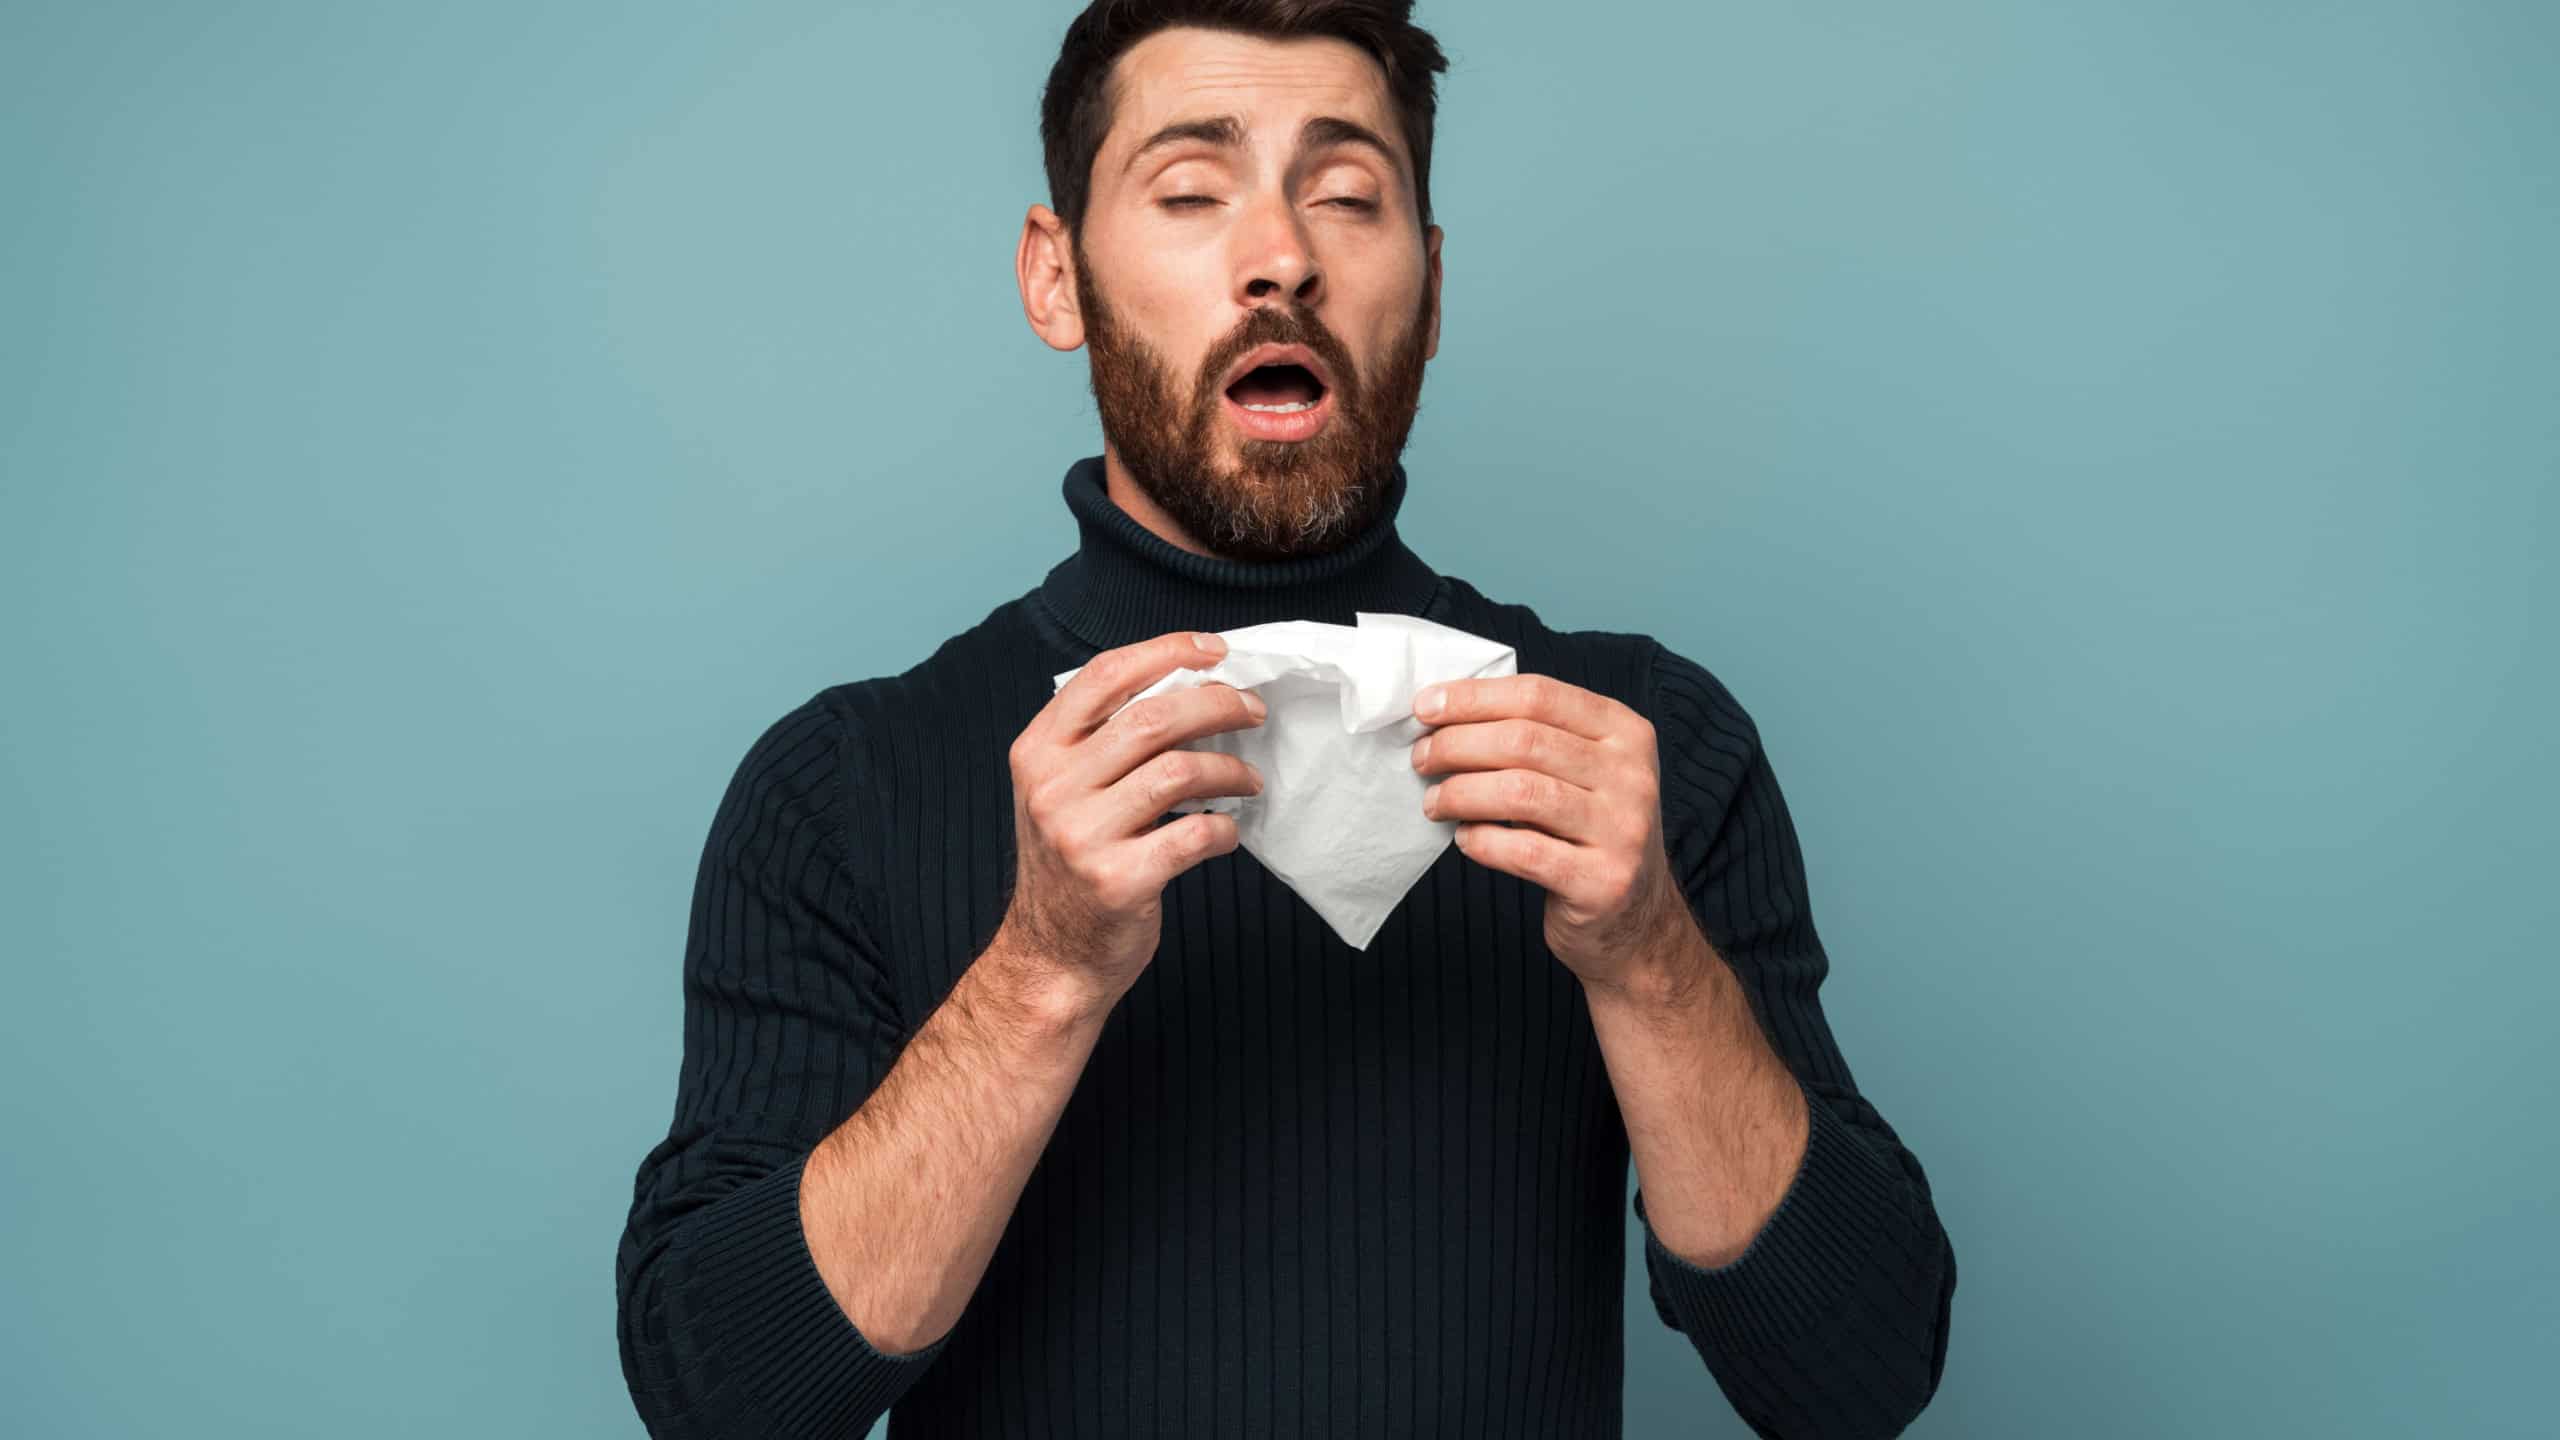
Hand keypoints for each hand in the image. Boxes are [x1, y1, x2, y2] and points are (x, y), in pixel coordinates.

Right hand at [996, 630, 1266, 1020]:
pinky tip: (1227, 832)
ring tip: (1250, 780)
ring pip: (1178, 772)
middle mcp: (1053, 787)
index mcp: (1038, 751)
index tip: (1214, 651)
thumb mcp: (1058, 791)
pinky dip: (1223, 830)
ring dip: (1229, 769)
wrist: (1051, 957)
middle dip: (1216, 705)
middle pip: (1152, 718)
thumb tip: (1189, 687)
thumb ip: (1099, 742)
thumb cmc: (1070, 867)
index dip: (1166, 651)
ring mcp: (1082, 835)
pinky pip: (1193, 837)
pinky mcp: (1117, 881)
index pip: (1104, 676)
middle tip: (1253, 710)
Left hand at [1409, 673, 1702, 993]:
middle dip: (1457, 744)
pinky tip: (1464, 839)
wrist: (1635, 919)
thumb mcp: (1582, 771)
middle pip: (1524, 739)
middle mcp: (1632, 776)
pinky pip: (1523, 852)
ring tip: (1434, 802)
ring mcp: (1624, 830)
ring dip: (1461, 792)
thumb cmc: (1587, 832)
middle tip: (1422, 759)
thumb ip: (1533, 736)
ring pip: (1520, 791)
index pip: (1539, 695)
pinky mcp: (1603, 882)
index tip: (1425, 708)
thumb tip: (1442, 712)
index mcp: (1625, 732)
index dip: (1473, 698)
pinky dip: (1481, 841)